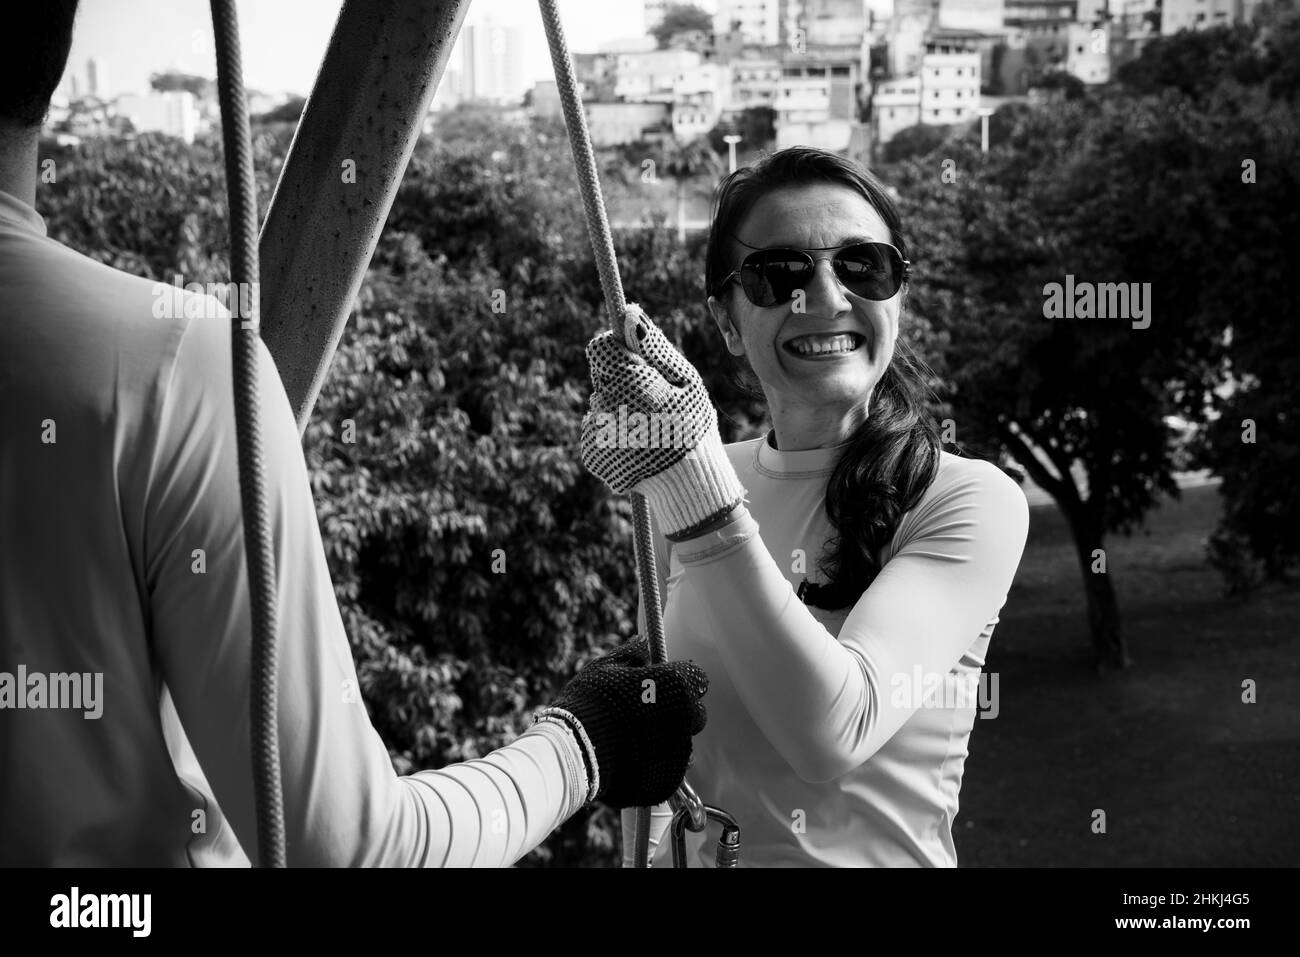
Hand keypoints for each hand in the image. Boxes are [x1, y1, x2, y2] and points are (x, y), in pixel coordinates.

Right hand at [550, 637, 707, 807]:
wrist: (575, 753)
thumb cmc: (589, 703)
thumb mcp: (605, 668)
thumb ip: (630, 654)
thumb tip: (643, 644)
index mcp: (675, 684)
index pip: (697, 678)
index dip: (681, 680)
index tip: (665, 683)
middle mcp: (685, 717)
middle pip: (696, 713)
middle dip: (680, 713)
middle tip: (651, 714)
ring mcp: (680, 750)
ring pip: (683, 742)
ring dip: (667, 739)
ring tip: (636, 740)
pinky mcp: (670, 777)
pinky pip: (670, 766)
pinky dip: (657, 762)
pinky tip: (633, 759)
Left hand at [580, 304, 745, 538]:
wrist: (689, 484)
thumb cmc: (692, 424)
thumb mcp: (684, 380)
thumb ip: (654, 346)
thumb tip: (629, 312)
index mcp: (629, 382)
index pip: (602, 349)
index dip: (620, 352)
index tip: (638, 365)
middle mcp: (605, 406)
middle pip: (602, 377)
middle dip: (622, 383)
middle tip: (651, 404)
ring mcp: (595, 433)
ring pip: (598, 403)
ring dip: (616, 409)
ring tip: (647, 428)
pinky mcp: (591, 453)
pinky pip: (595, 430)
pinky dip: (611, 434)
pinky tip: (636, 445)